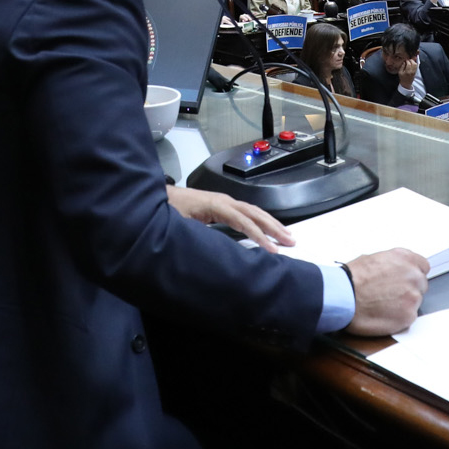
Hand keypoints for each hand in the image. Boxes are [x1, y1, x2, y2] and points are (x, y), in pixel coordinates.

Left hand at [166, 184, 294, 252]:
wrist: (157, 196)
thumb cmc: (167, 210)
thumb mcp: (180, 226)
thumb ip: (199, 236)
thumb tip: (215, 252)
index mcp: (216, 205)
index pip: (244, 221)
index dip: (259, 236)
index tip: (272, 249)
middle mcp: (224, 201)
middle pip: (255, 213)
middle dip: (274, 227)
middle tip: (291, 241)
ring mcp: (224, 202)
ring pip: (253, 212)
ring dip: (271, 223)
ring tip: (287, 236)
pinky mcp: (221, 206)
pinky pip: (246, 213)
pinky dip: (260, 221)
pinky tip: (267, 230)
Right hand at [343, 248, 429, 335]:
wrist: (343, 297)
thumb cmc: (351, 279)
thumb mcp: (372, 259)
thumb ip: (391, 264)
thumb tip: (393, 270)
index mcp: (405, 258)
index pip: (423, 266)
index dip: (412, 274)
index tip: (405, 280)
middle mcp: (413, 275)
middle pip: (420, 284)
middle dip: (408, 290)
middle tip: (391, 295)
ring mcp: (413, 296)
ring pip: (415, 302)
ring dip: (403, 304)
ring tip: (383, 305)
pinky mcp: (409, 315)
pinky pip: (409, 317)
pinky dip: (398, 318)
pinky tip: (383, 314)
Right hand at [395, 56, 419, 88]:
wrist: (406, 83)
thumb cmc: (402, 78)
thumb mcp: (400, 72)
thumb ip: (402, 66)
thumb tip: (404, 62)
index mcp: (407, 71)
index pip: (409, 64)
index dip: (407, 61)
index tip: (405, 60)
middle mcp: (411, 71)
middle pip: (413, 63)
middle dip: (411, 60)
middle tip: (408, 60)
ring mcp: (414, 72)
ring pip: (416, 65)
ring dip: (413, 62)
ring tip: (410, 61)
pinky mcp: (415, 72)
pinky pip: (416, 67)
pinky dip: (415, 64)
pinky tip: (412, 63)